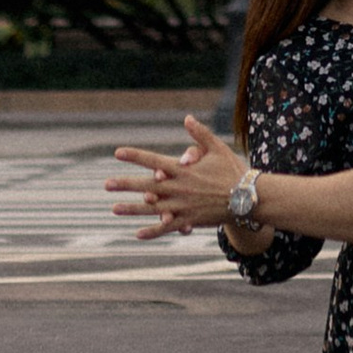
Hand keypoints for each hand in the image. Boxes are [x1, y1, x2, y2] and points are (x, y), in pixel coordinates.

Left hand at [106, 115, 247, 240]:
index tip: (117, 153)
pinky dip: (152, 231)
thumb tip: (187, 118)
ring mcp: (182, 206)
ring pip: (152, 208)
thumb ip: (199, 134)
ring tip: (114, 208)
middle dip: (125, 185)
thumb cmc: (232, 170)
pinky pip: (166, 228)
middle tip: (106, 184)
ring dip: (132, 209)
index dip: (135, 156)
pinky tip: (137, 234)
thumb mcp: (216, 148)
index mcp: (183, 170)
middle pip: (146, 186)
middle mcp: (179, 188)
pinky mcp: (188, 220)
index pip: (153, 161)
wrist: (247, 198)